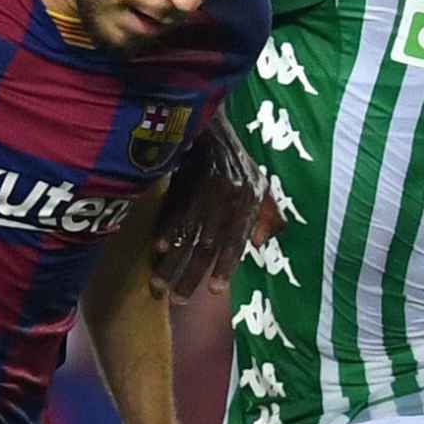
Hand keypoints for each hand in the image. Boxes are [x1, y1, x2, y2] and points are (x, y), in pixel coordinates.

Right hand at [150, 109, 279, 303]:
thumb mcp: (261, 183)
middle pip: (208, 244)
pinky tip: (156, 249)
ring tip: (159, 287)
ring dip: (172, 263)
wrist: (210, 123)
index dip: (226, 265)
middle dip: (192, 275)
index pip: (236, 240)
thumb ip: (268, 215)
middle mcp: (228, 196)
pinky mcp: (181, 180)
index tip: (215, 290)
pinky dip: (164, 230)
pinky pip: (172, 210)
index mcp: (248, 200)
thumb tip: (262, 244)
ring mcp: (203, 188)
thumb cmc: (236, 158)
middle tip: (179, 300)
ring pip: (187, 233)